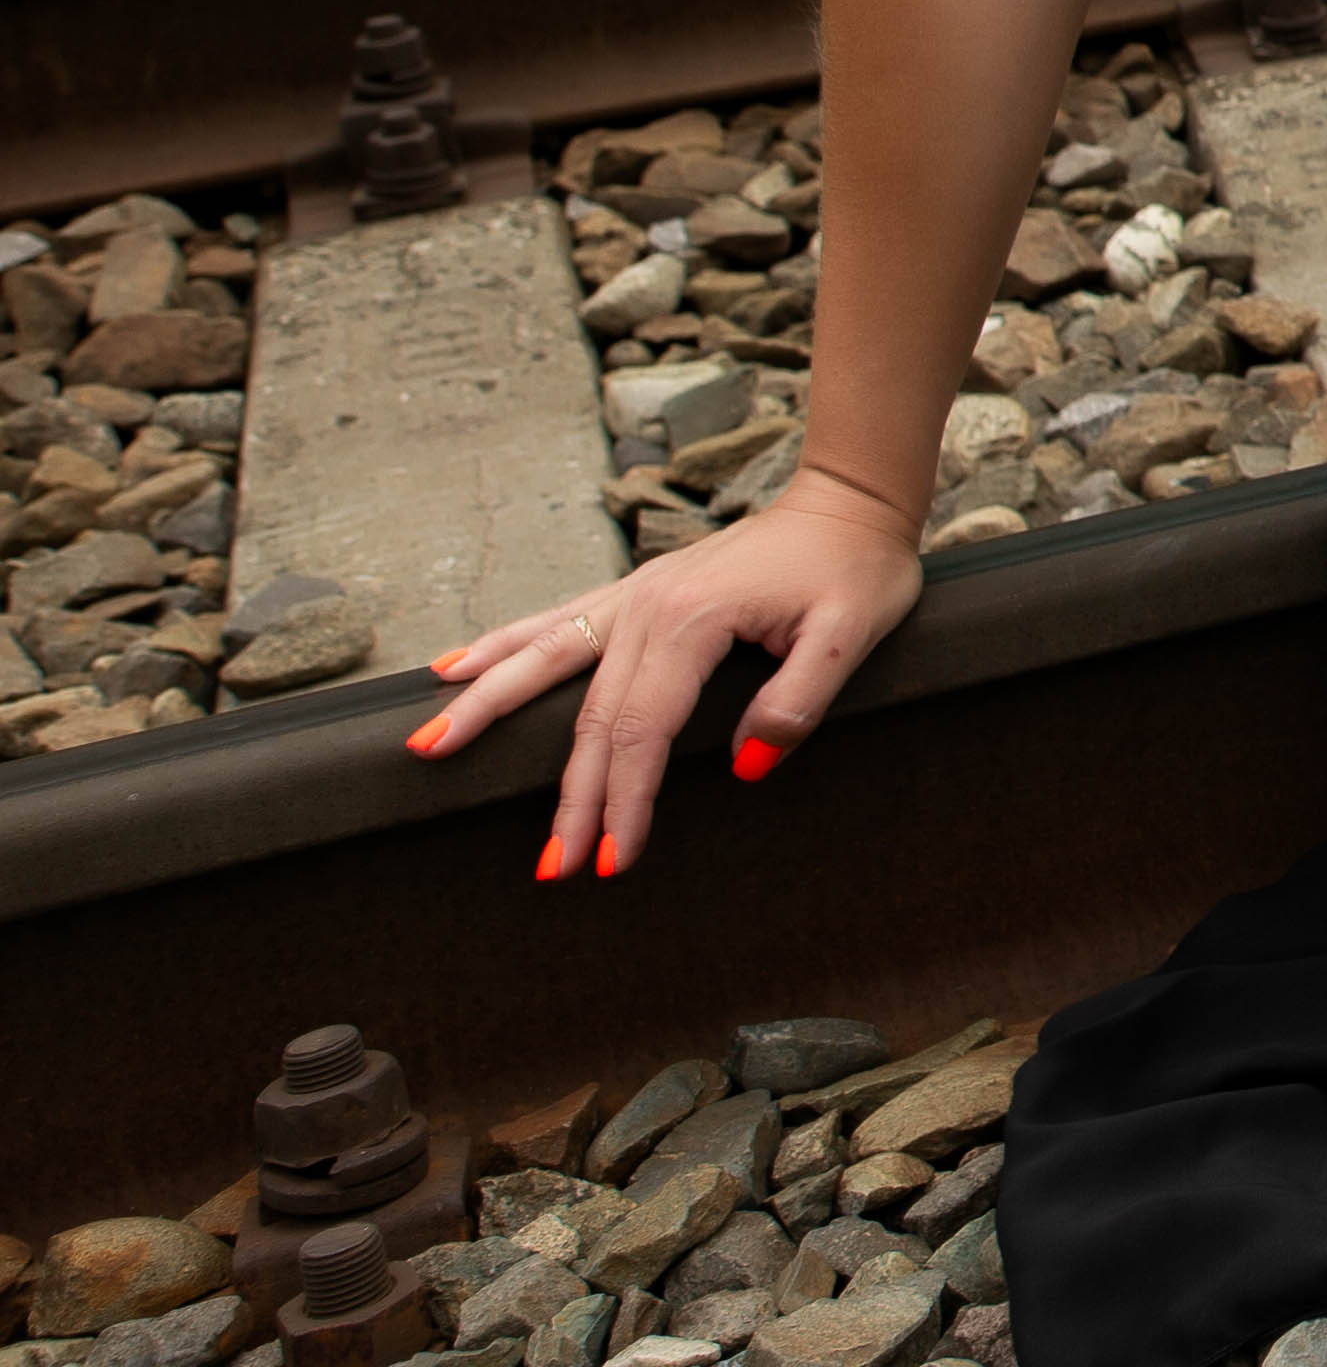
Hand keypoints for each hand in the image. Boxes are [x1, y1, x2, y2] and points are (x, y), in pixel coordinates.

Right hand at [402, 463, 927, 880]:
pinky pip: (554, 623)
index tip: (612, 860)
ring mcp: (634, 595)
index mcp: (693, 621)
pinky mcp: (636, 591)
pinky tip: (451, 666)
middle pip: (592, 718)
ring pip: (544, 662)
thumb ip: (798, 700)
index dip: (625, 801)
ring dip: (487, 710)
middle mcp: (647, 606)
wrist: (850, 499)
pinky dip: (501, 645)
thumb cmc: (858, 567)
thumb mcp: (852, 635)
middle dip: (570, 799)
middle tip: (551, 867)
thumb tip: (748, 765)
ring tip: (428, 750)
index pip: (642, 730)